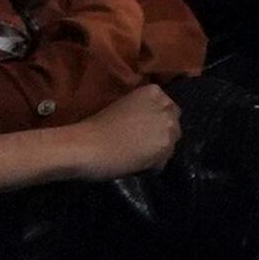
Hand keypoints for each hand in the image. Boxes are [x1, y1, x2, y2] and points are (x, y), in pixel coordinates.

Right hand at [62, 85, 183, 179]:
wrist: (85, 146)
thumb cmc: (95, 128)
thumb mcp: (125, 108)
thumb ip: (144, 113)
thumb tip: (151, 129)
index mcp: (154, 92)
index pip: (168, 109)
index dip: (157, 124)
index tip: (144, 134)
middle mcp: (166, 106)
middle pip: (173, 126)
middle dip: (161, 137)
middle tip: (142, 148)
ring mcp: (167, 126)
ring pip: (170, 144)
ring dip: (157, 153)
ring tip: (136, 160)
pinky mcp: (164, 146)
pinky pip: (163, 161)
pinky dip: (152, 167)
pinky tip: (135, 167)